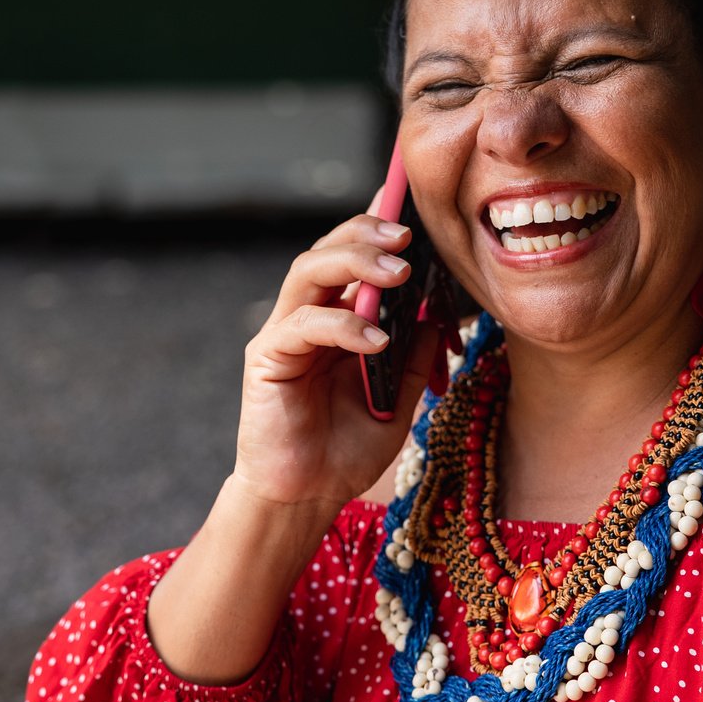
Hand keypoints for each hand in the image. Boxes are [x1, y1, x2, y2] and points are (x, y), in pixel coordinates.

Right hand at [234, 213, 439, 509]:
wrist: (306, 497)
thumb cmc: (347, 447)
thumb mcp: (400, 397)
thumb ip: (414, 353)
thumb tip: (435, 310)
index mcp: (339, 316)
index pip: (355, 257)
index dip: (377, 224)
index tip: (412, 205)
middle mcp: (309, 314)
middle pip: (329, 249)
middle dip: (368, 234)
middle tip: (408, 236)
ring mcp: (285, 333)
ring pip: (309, 271)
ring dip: (354, 262)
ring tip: (398, 271)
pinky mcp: (267, 357)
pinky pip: (303, 325)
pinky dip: (342, 325)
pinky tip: (375, 340)